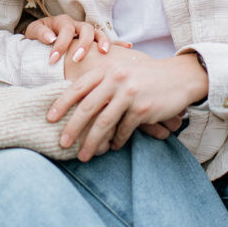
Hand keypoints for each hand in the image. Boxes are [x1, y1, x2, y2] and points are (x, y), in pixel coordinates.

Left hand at [25, 13, 110, 64]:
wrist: (41, 38)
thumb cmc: (38, 37)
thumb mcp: (33, 32)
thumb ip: (40, 33)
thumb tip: (50, 38)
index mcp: (62, 22)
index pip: (64, 30)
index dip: (59, 45)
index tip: (53, 60)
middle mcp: (76, 25)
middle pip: (85, 29)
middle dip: (83, 44)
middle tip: (77, 58)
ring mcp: (86, 32)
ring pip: (98, 33)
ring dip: (102, 42)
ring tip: (104, 53)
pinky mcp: (93, 41)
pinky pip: (107, 40)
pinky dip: (117, 43)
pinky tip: (127, 47)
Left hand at [47, 44, 207, 160]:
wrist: (178, 77)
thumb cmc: (145, 77)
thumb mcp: (121, 73)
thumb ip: (102, 84)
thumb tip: (78, 105)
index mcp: (107, 70)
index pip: (78, 87)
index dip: (62, 103)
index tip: (49, 118)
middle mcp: (115, 79)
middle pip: (87, 107)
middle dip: (73, 128)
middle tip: (62, 143)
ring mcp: (129, 93)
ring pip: (103, 123)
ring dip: (92, 142)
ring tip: (84, 155)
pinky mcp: (142, 108)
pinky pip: (124, 130)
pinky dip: (117, 141)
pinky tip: (114, 147)